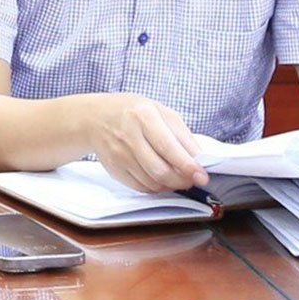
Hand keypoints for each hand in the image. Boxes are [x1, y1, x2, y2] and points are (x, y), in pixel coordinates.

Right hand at [86, 95, 208, 192]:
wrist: (95, 117)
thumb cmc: (133, 112)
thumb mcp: (161, 112)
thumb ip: (182, 135)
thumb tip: (199, 160)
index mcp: (143, 116)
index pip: (168, 147)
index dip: (188, 165)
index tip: (202, 176)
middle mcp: (128, 136)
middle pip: (160, 170)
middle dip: (182, 180)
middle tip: (192, 179)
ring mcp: (119, 154)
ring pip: (152, 182)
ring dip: (170, 184)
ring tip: (177, 176)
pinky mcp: (114, 169)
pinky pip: (141, 187)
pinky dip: (156, 187)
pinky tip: (161, 178)